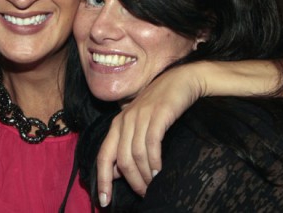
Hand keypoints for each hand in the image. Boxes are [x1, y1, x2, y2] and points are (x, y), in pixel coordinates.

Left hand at [96, 64, 205, 204]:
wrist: (181, 81)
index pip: (103, 156)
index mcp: (117, 124)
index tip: (103, 201)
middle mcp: (124, 121)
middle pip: (120, 160)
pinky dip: (154, 162)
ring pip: (135, 155)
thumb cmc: (160, 106)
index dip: (102, 180)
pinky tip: (160, 172)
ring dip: (144, 175)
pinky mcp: (157, 115)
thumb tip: (116, 172)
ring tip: (153, 187)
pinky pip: (151, 145)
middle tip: (143, 194)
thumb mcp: (138, 125)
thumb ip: (126, 145)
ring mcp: (140, 117)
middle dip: (131, 182)